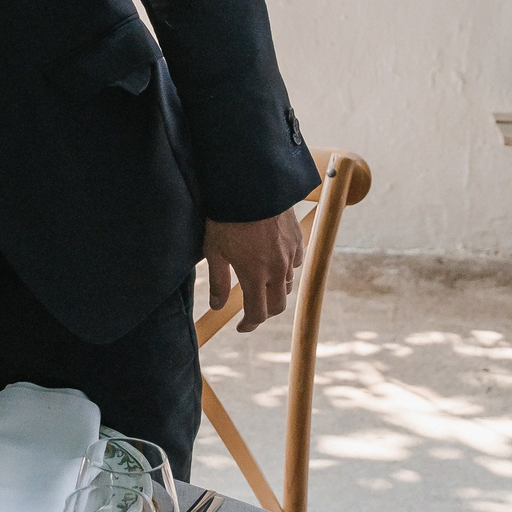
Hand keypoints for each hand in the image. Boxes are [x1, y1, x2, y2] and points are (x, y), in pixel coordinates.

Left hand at [204, 210, 302, 332]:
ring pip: (287, 284)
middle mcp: (276, 269)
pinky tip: (275, 261)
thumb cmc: (226, 217)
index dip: (249, 325)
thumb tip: (217, 306)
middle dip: (264, 312)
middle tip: (252, 310)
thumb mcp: (214, 250)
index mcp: (254, 276)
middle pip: (277, 305)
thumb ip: (218, 281)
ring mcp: (290, 254)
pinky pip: (296, 263)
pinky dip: (286, 269)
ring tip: (261, 284)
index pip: (257, 313)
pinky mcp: (297, 239)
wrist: (250, 184)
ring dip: (275, 290)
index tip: (241, 327)